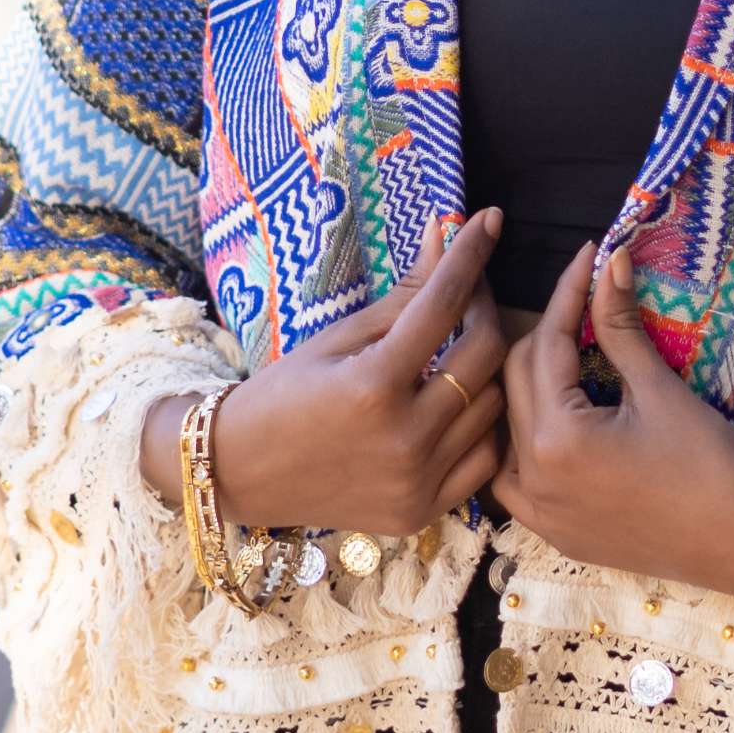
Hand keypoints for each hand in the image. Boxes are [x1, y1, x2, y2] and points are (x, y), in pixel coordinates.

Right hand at [141, 211, 507, 540]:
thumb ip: (402, 295)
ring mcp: (418, 481)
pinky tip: (457, 404)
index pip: (442, 304)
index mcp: (373, 385)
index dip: (470, 256)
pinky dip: (480, 425)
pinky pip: (483, 459)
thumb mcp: (337, 338)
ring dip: (484, 368)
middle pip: (483, 356)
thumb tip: (446, 233)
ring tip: (459, 347)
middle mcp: (404, 437)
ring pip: (492, 407)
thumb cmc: (283, 394)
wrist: (240, 472)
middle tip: (470, 292)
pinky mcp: (423, 510)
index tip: (489, 222)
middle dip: (485, 309)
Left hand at [498, 239, 733, 599]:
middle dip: (549, 332)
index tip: (586, 257)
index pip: (547, 344)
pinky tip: (553, 422)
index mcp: (556, 438)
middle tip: (582, 300)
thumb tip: (611, 262)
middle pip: (519, 380)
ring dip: (529, 387)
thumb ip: (620, 327)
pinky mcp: (554, 533)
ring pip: (509, 428)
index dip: (568, 293)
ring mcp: (538, 512)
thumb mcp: (660, 390)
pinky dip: (526, 443)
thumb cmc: (710, 464)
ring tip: (566, 355)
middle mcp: (532, 477)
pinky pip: (515, 478)